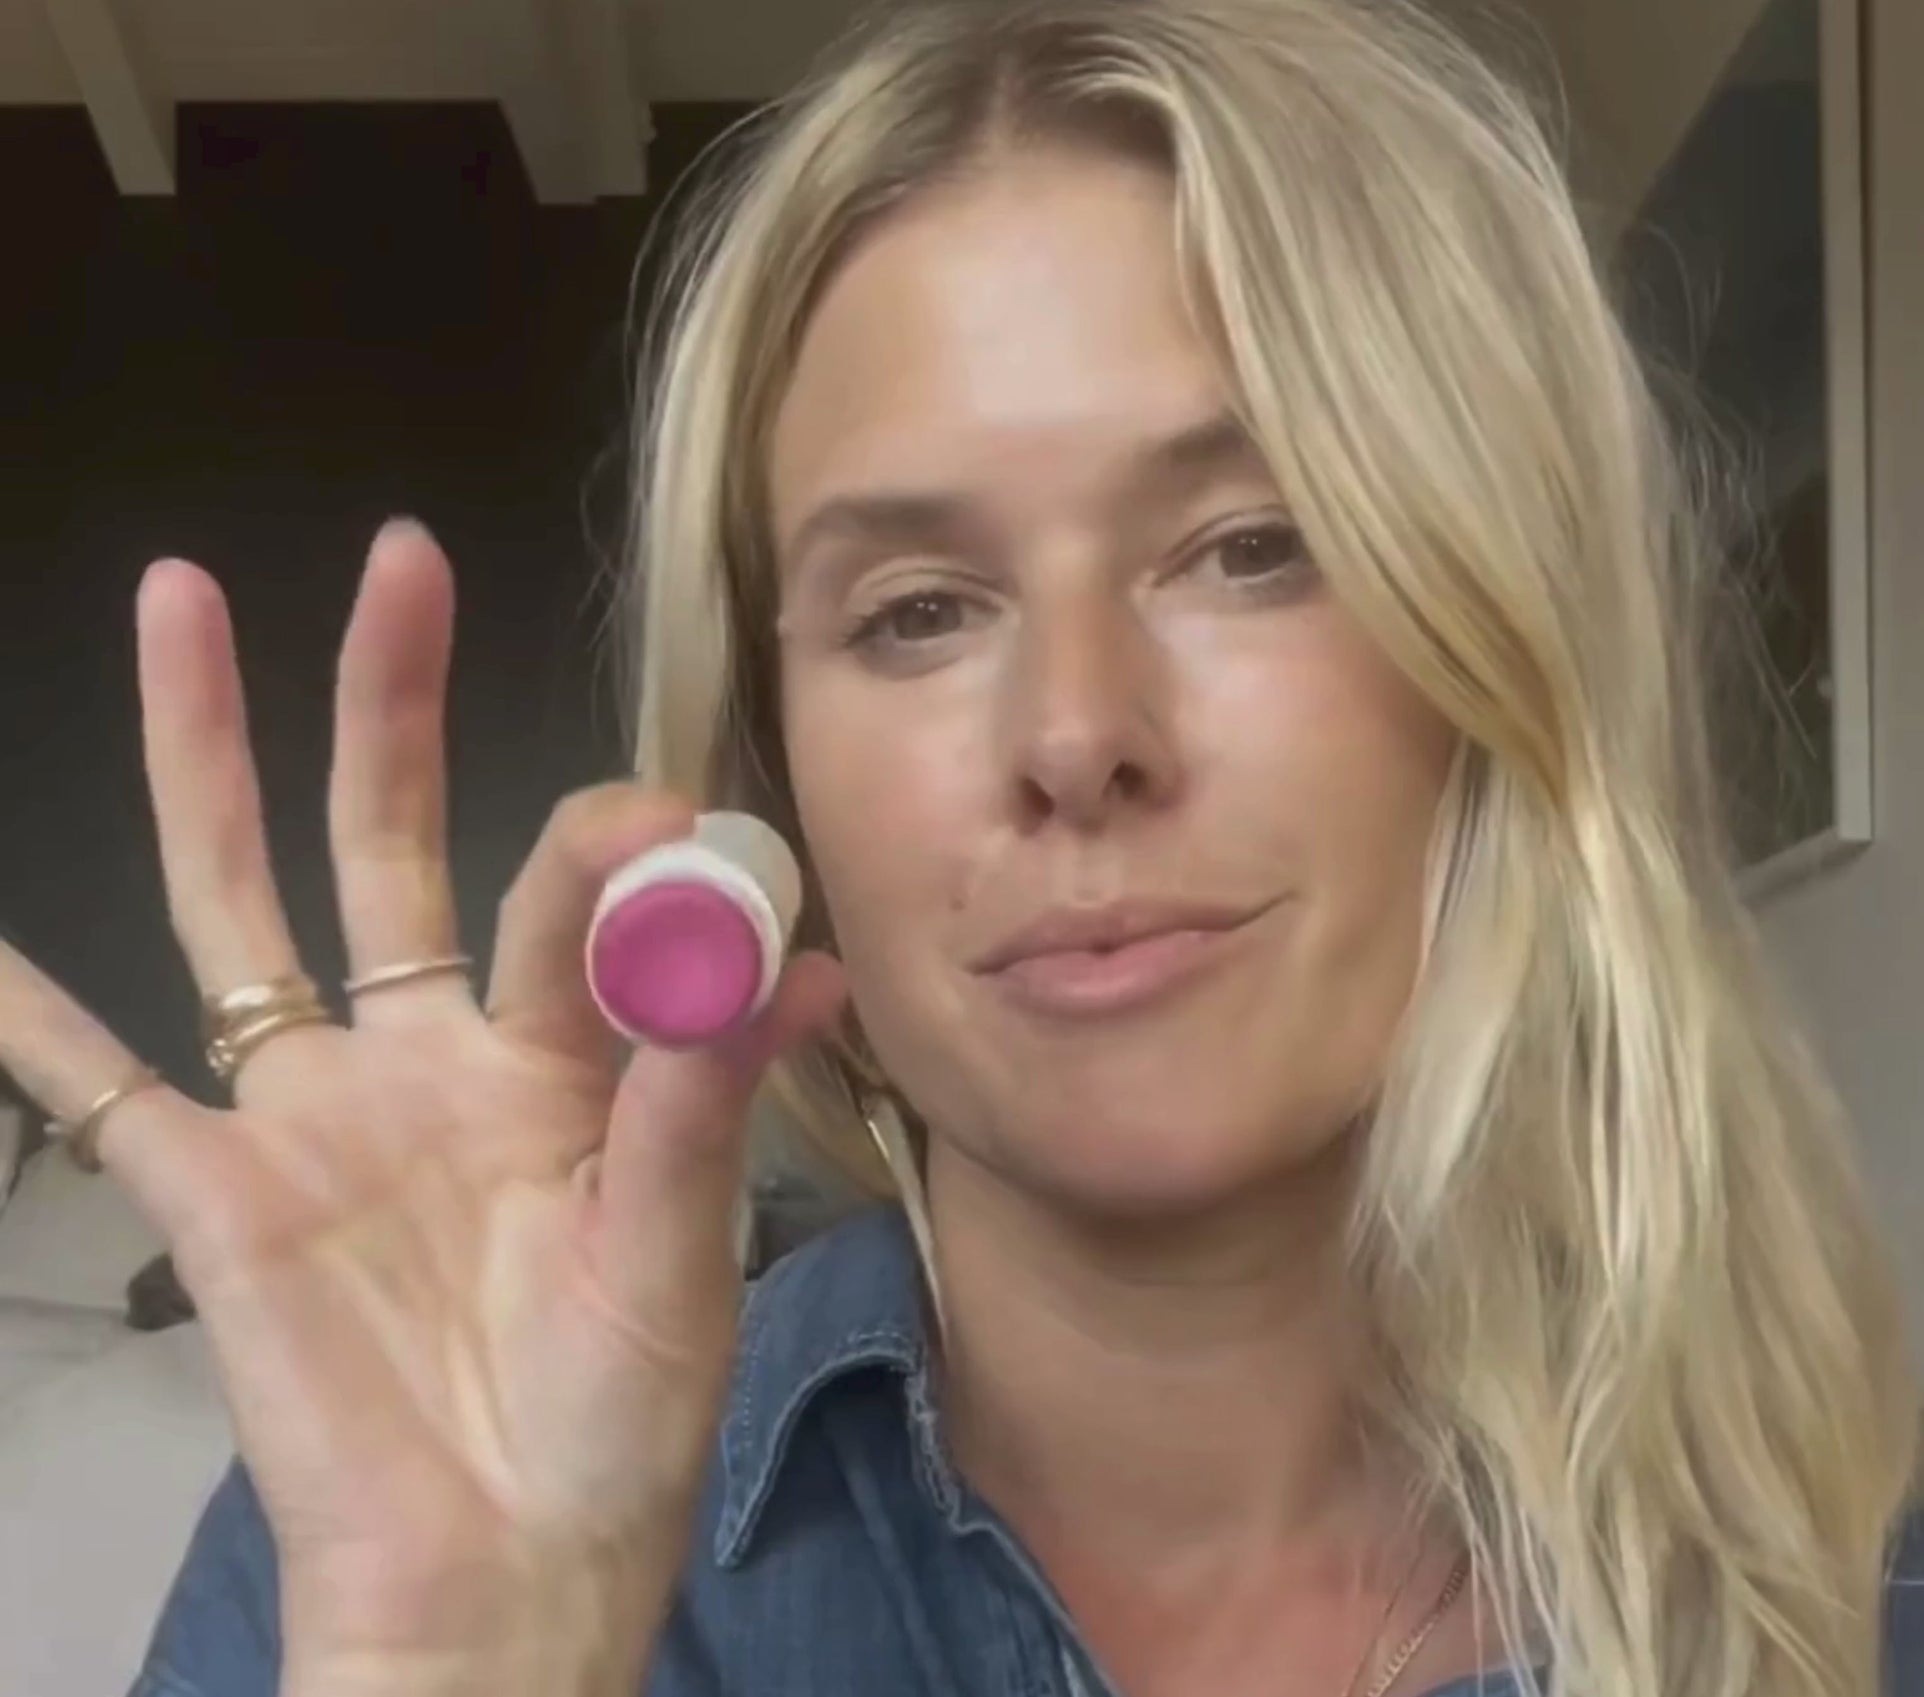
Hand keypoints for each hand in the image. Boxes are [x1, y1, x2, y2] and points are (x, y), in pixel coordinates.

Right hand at [0, 522, 845, 1692]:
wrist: (505, 1573)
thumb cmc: (611, 1420)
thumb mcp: (677, 1250)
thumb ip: (707, 1099)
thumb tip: (801, 960)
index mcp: (559, 1060)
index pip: (572, 902)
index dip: (613, 853)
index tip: (669, 819)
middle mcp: (429, 1055)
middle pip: (392, 839)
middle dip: (388, 702)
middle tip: (398, 560)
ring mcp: (314, 1110)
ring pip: (243, 906)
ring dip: (207, 762)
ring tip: (179, 606)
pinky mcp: (216, 1194)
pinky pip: (99, 1093)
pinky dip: (24, 1022)